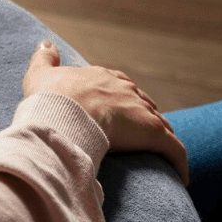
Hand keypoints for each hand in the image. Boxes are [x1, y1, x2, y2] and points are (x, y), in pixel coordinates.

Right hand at [21, 42, 187, 183]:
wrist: (64, 113)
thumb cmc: (51, 97)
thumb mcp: (41, 74)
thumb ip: (44, 59)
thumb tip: (46, 43)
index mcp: (103, 78)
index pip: (120, 87)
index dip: (121, 100)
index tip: (119, 113)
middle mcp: (127, 89)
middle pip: (143, 104)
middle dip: (144, 119)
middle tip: (140, 137)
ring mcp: (142, 110)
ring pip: (161, 124)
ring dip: (162, 139)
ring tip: (160, 158)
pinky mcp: (154, 133)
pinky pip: (174, 150)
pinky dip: (179, 162)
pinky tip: (181, 177)